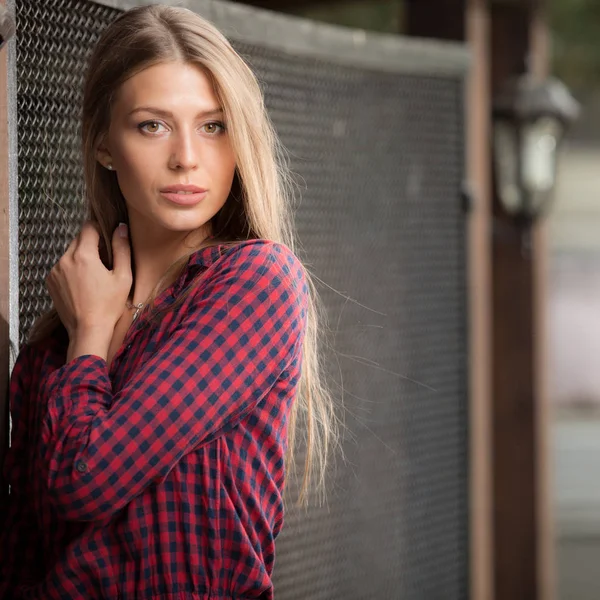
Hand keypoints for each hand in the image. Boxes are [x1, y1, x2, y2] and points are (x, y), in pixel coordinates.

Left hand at [46, 222, 131, 342]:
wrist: (88, 330)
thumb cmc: (109, 305)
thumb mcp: (123, 277)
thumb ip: (122, 249)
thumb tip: (121, 228)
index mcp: (83, 255)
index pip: (88, 227)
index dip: (100, 229)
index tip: (108, 239)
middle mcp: (65, 259)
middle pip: (78, 239)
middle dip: (91, 245)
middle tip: (105, 261)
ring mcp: (55, 271)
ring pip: (70, 253)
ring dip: (81, 257)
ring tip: (94, 276)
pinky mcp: (50, 282)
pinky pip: (62, 267)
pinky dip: (72, 269)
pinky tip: (83, 284)